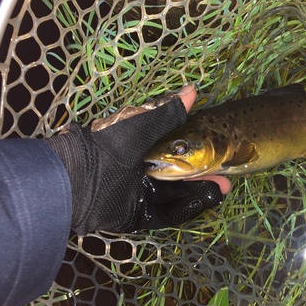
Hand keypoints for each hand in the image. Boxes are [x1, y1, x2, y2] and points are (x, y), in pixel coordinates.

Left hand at [43, 85, 230, 234]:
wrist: (77, 182)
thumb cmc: (109, 147)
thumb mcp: (142, 126)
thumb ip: (168, 112)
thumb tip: (192, 89)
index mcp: (146, 150)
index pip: (180, 152)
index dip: (201, 154)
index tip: (220, 153)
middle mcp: (146, 173)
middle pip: (183, 178)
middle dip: (206, 178)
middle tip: (228, 178)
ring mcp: (144, 195)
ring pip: (179, 196)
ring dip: (201, 193)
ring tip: (223, 189)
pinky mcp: (140, 215)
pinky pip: (168, 214)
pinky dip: (187, 209)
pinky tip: (206, 202)